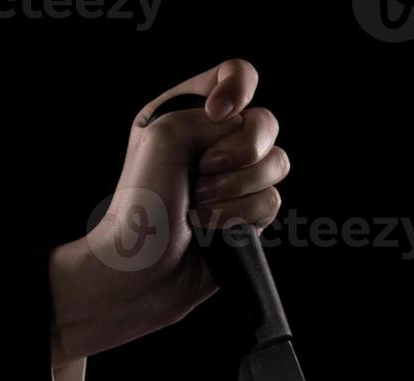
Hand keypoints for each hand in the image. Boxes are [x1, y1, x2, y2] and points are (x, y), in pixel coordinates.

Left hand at [50, 59, 290, 367]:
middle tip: (202, 173)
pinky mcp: (246, 217)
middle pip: (265, 123)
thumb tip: (246, 132)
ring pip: (275, 165)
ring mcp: (232, 182)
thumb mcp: (165, 135)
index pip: (236, 75)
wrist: (138, 271)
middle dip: (239, 151)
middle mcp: (212, 144)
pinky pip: (271, 202)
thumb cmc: (140, 206)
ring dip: (235, 190)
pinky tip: (209, 229)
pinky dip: (238, 217)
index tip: (217, 113)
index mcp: (186, 114)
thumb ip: (215, 116)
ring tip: (199, 208)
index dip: (239, 87)